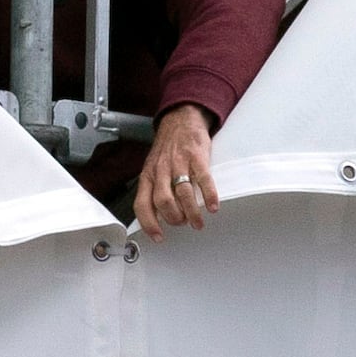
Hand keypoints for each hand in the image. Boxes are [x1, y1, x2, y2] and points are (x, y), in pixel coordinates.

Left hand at [132, 105, 221, 237]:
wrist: (181, 120)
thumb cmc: (168, 148)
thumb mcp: (153, 168)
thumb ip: (153, 190)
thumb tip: (156, 217)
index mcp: (149, 175)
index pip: (142, 204)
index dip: (149, 223)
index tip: (158, 236)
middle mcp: (161, 170)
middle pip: (163, 201)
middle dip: (174, 218)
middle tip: (183, 223)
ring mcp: (179, 162)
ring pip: (182, 193)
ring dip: (192, 213)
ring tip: (198, 222)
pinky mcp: (196, 156)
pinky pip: (203, 179)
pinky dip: (209, 196)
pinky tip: (213, 206)